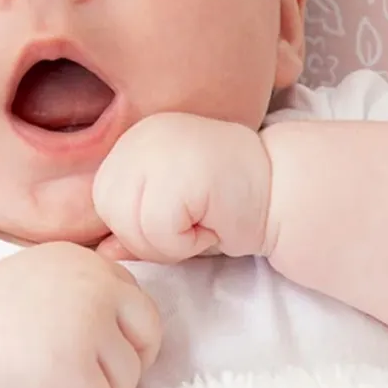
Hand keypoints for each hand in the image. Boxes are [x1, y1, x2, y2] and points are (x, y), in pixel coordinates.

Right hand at [0, 241, 161, 387]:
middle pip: (146, 342)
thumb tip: (147, 336)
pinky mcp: (70, 365)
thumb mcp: (50, 286)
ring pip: (127, 381)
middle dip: (119, 374)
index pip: (142, 311)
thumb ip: (92, 292)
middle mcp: (93, 284)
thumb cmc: (0, 329)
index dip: (121, 345)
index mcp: (89, 262)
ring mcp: (84, 322)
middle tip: (77, 382)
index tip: (88, 357)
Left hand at [91, 111, 271, 263]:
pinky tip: (213, 223)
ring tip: (204, 221)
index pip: (106, 197)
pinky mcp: (179, 170)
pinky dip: (185, 244)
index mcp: (136, 138)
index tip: (186, 214)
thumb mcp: (172, 216)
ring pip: (129, 224)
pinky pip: (157, 230)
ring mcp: (160, 146)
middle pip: (110, 210)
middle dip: (150, 237)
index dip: (142, 224)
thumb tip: (101, 254)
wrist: (286, 192)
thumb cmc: (231, 205)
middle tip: (195, 224)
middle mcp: (142, 134)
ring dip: (169, 244)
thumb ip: (135, 228)